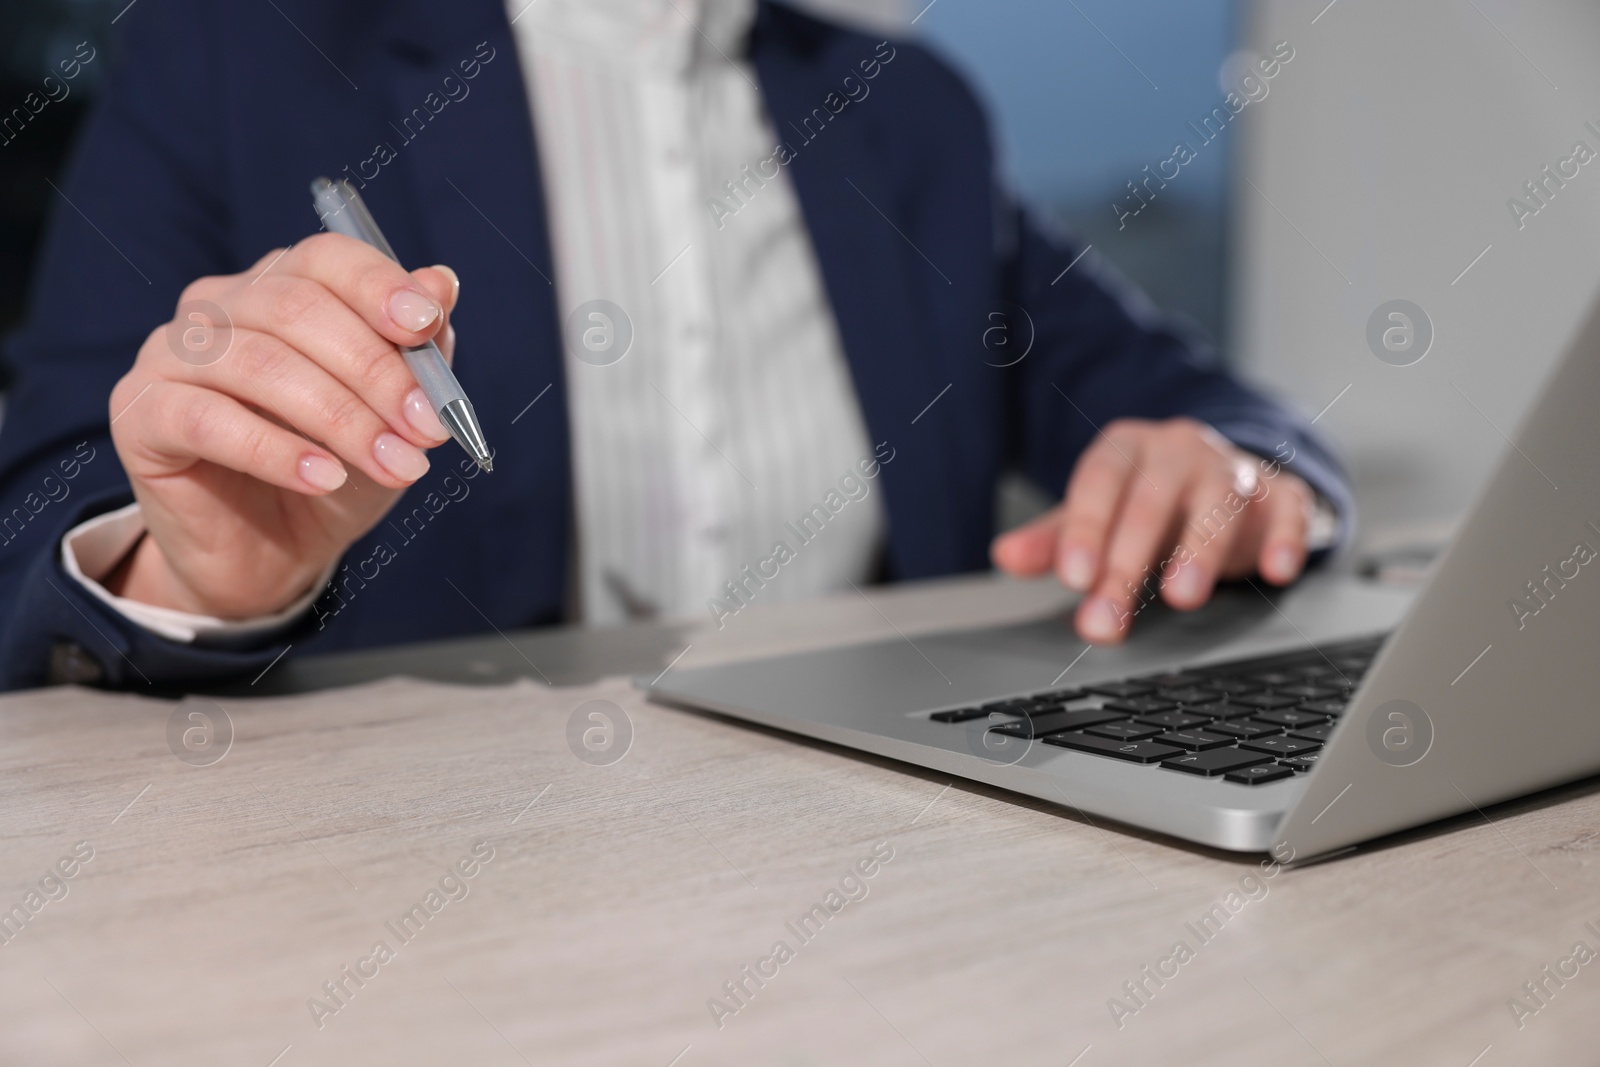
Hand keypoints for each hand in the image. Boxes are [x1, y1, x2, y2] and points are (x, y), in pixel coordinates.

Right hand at [105, 234, 460, 617]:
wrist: (270, 555)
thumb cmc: (336, 471)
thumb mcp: (394, 416)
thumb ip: (417, 351)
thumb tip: (441, 280)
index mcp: (279, 286)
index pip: (325, 259)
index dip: (377, 286)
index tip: (426, 325)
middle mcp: (218, 306)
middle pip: (296, 308)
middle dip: (375, 371)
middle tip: (428, 429)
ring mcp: (170, 355)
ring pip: (259, 362)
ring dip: (341, 418)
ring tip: (394, 465)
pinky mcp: (140, 414)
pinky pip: (209, 419)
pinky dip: (277, 451)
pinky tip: (326, 478)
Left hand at [991, 417, 1313, 644]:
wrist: (1226, 472)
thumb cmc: (1150, 499)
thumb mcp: (1099, 512)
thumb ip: (1057, 538)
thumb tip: (1005, 555)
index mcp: (1128, 448)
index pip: (1101, 480)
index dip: (1087, 528)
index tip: (1074, 577)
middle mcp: (1181, 451)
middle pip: (1152, 502)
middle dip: (1128, 563)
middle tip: (1108, 619)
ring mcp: (1235, 470)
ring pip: (1220, 502)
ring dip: (1201, 551)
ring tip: (1183, 597)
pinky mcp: (1282, 495)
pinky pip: (1288, 510)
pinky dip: (1284, 539)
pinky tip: (1277, 570)